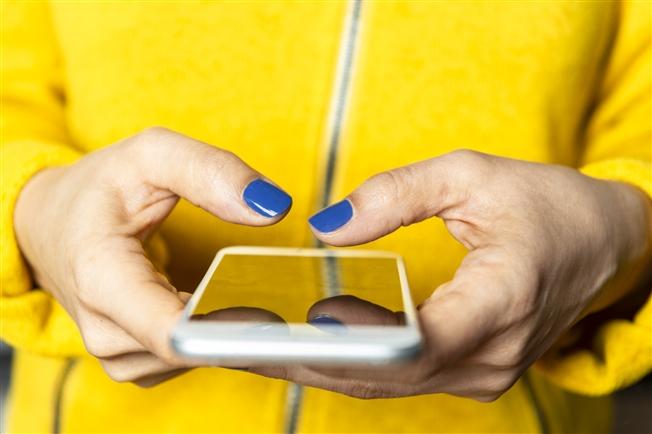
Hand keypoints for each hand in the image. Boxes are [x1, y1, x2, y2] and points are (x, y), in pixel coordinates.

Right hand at [14, 127, 291, 386]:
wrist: (52, 224)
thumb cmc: (99, 188)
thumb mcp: (151, 156)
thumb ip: (211, 171)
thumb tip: (272, 206)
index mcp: (102, 277)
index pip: (173, 332)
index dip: (231, 330)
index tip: (280, 315)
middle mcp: (106, 330)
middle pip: (196, 349)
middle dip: (244, 324)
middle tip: (280, 291)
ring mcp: (118, 354)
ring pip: (199, 359)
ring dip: (230, 330)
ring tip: (245, 288)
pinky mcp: (135, 362)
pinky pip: (190, 360)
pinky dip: (212, 336)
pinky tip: (221, 304)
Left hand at [251, 150, 651, 400]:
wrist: (603, 242)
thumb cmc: (546, 204)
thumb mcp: (472, 174)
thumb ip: (397, 194)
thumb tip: (326, 227)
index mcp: (502, 300)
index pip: (415, 340)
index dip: (348, 340)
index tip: (284, 329)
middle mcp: (491, 354)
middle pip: (385, 373)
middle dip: (306, 359)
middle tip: (234, 341)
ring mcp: (482, 372)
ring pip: (386, 384)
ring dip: (319, 367)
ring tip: (251, 346)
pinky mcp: (470, 371)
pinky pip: (399, 377)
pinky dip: (350, 365)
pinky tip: (303, 347)